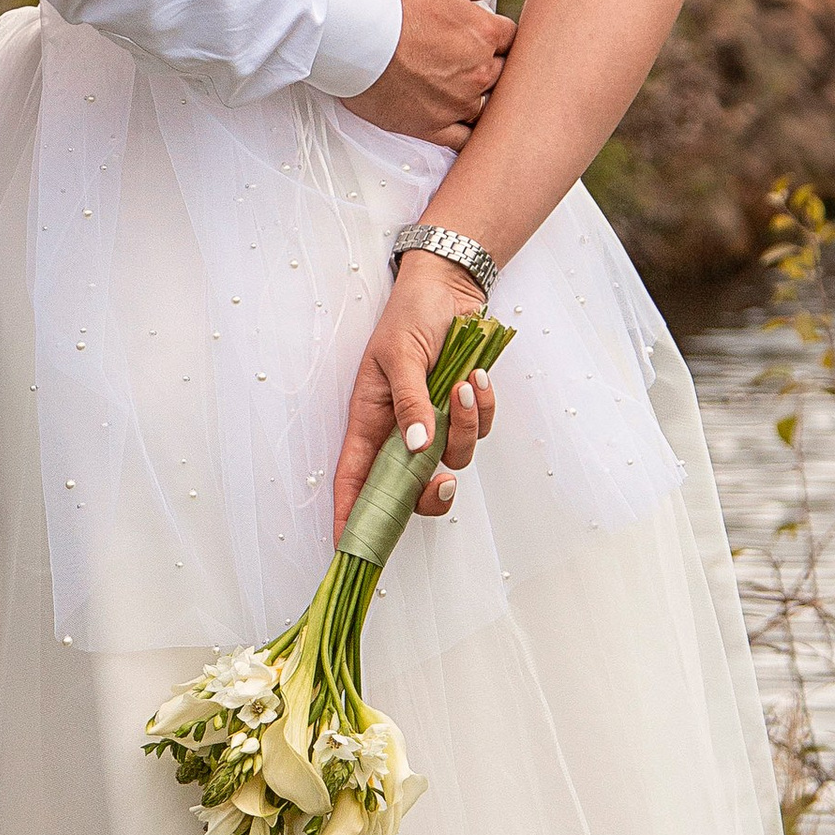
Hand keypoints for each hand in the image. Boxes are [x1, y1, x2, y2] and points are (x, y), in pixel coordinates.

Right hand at [331, 250, 499, 538]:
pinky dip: (484, 408)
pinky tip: (476, 378)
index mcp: (370, 421)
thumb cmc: (410, 315)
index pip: (355, 479)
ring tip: (463, 385)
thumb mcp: (399, 354)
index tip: (350, 548)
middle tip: (445, 481)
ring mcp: (434, 422)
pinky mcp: (463, 410)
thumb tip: (416, 447)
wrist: (449, 287)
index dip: (351, 515)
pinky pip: (481, 430)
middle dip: (431, 492)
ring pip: (454, 457)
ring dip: (466, 427)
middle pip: (410, 488)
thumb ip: (409, 402)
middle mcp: (400, 430)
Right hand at [346, 0, 512, 147]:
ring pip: (485, 108)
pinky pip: (462, 140)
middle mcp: (478, 72)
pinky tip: (453, 121)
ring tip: (454, 88)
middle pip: (502, 74)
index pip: (511, 38)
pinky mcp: (431, 126)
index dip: (496, 33)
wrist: (350, 29)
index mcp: (485, 33)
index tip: (480, 33)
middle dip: (488, 64)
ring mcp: (456, 103)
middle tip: (464, 58)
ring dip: (475, 97)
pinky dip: (462, 132)